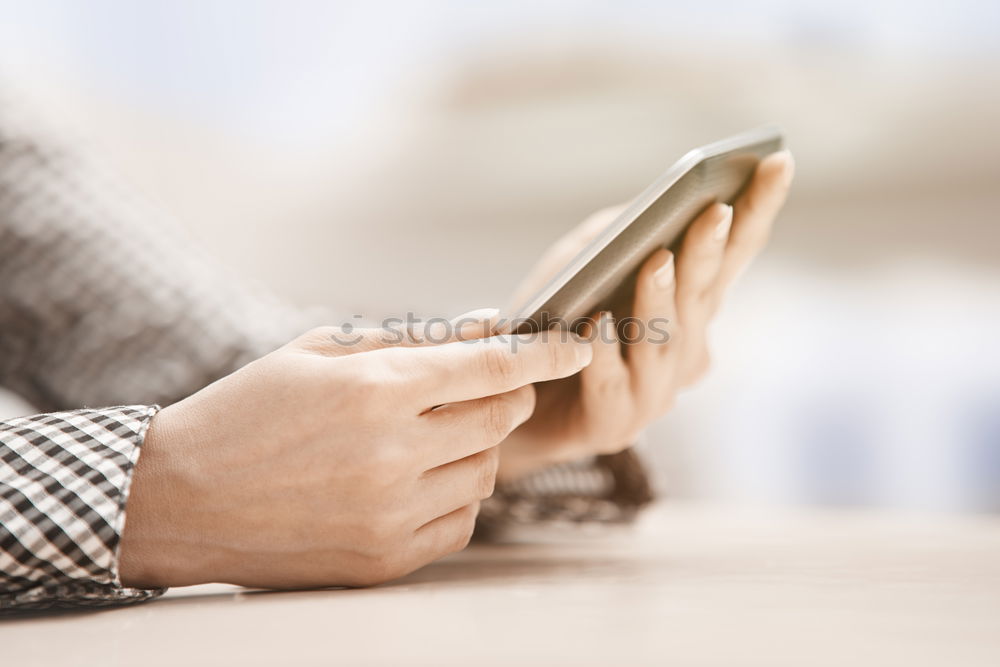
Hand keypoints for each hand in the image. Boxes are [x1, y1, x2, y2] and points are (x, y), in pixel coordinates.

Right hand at [118, 325, 592, 588]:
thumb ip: (408, 339)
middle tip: (484, 389)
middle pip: (500, 419)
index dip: (544, 352)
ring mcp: (391, 514)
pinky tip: (417, 481)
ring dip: (474, 448)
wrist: (181, 498)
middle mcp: (392, 453)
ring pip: (485, 473)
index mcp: (375, 390)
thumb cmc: (249, 410)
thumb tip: (487, 326)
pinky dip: (455, 497)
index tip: (577, 343)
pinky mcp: (384, 559)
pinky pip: (461, 523)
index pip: (493, 367)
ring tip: (426, 437)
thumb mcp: (320, 351)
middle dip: (506, 397)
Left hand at [499, 150, 794, 479]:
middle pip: (701, 296)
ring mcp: (653, 391)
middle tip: (715, 210)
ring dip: (660, 301)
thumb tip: (646, 209)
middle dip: (710, 252)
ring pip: (663, 343)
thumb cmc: (552, 323)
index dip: (757, 211)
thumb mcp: (578, 265)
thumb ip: (614, 236)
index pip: (730, 255)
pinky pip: (610, 384)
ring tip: (656, 261)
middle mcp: (683, 351)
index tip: (778, 160)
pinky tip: (594, 324)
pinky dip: (603, 353)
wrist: (512, 399)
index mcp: (688, 309)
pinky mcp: (613, 423)